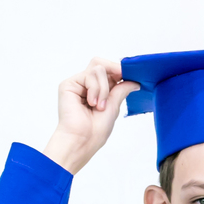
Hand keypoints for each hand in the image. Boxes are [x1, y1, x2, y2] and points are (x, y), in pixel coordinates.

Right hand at [43, 57, 140, 173]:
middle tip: (120, 80)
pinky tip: (92, 103)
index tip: (132, 76)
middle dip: (114, 71)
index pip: (109, 72)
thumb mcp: (114, 107)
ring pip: (98, 68)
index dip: (120, 71)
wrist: (83, 140)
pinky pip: (89, 75)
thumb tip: (134, 81)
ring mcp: (77, 84)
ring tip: (99, 106)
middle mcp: (86, 85)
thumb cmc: (95, 131)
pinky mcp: (68, 84)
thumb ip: (121, 90)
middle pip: (101, 63)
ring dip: (104, 88)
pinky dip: (95, 89)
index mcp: (97, 91)